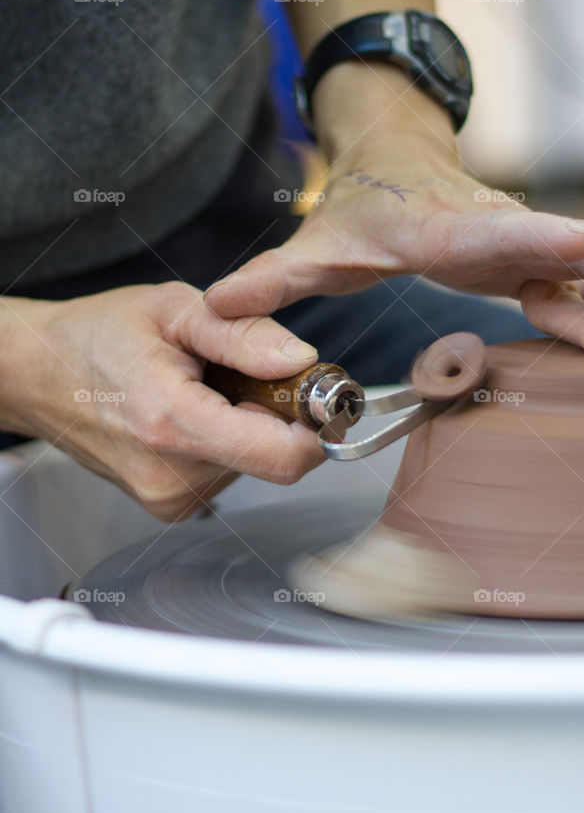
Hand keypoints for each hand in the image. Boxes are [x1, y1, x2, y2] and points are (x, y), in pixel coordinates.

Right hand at [0, 283, 324, 519]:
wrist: (38, 373)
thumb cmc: (99, 335)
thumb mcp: (175, 309)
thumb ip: (243, 334)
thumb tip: (302, 358)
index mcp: (174, 424)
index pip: (284, 458)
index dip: (315, 425)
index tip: (312, 390)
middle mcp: (172, 477)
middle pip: (274, 458)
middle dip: (276, 412)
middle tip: (243, 372)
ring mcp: (168, 498)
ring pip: (253, 464)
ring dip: (247, 423)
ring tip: (204, 388)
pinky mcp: (168, 504)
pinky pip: (227, 472)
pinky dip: (224, 439)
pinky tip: (191, 410)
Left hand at [204, 86, 583, 354]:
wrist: (394, 161)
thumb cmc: (359, 208)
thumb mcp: (318, 243)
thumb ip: (273, 278)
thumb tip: (214, 308)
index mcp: (444, 227)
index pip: (497, 229)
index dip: (538, 236)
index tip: (582, 240)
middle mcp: (496, 230)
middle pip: (566, 247)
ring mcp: (521, 245)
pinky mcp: (530, 264)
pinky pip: (578, 288)